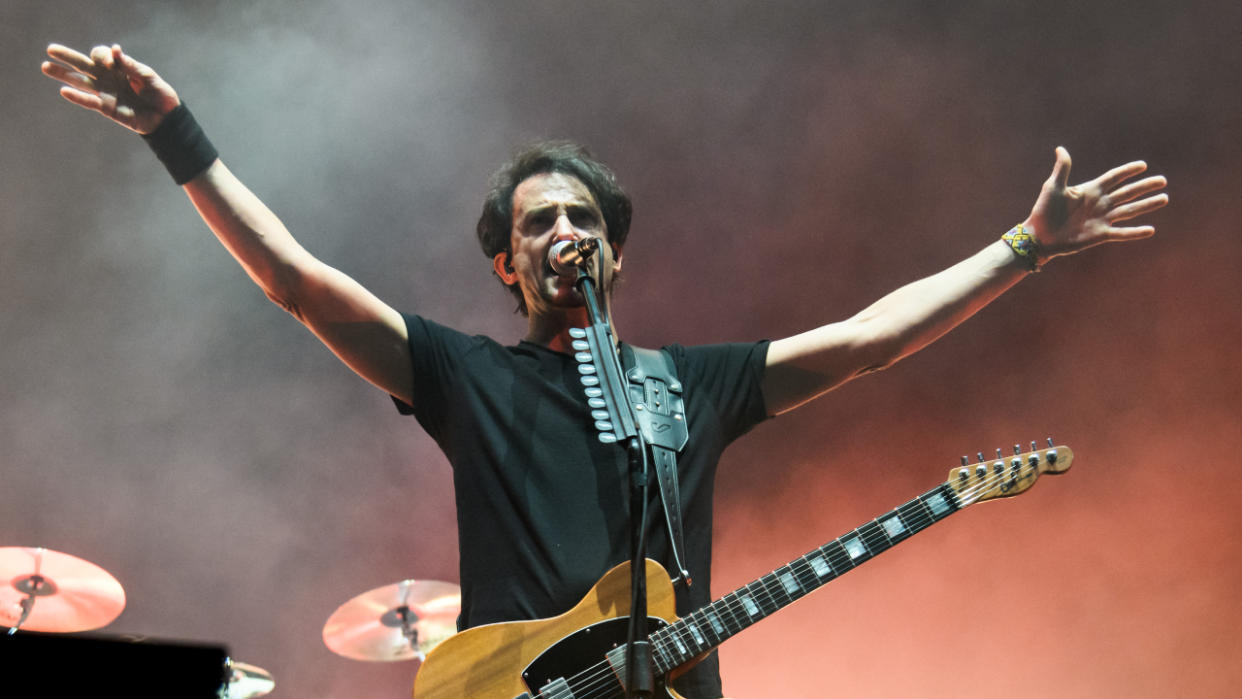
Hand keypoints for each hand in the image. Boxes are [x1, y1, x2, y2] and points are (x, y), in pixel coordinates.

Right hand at [42, 44, 179, 134]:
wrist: (166, 116)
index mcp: (118, 68)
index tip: (112, 62)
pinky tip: (64, 90)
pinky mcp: (107, 108)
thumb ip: (130, 65)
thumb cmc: (159, 93)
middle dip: (67, 56)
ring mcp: (106, 93)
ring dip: (63, 75)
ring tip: (45, 67)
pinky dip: (78, 97)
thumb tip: (115, 49)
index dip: (101, 55)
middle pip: (83, 65)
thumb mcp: (147, 76)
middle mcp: (108, 79)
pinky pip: (89, 101)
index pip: (100, 55)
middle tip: (50, 50)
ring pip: (80, 82)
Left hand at [1023, 146, 1168, 262]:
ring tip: (1164, 198)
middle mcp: (1100, 203)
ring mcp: (1101, 219)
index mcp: (1090, 190)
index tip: (1143, 165)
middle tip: (1163, 180)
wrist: (1039, 236)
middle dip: (1145, 186)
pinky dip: (1135, 232)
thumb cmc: (1044, 211)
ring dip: (1147, 205)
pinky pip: (1121, 232)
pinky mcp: (1100, 235)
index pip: (1113, 178)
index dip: (1127, 171)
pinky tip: (1150, 229)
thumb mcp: (1053, 187)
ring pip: (1129, 210)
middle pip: (1127, 192)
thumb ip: (1062, 169)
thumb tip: (1061, 148)